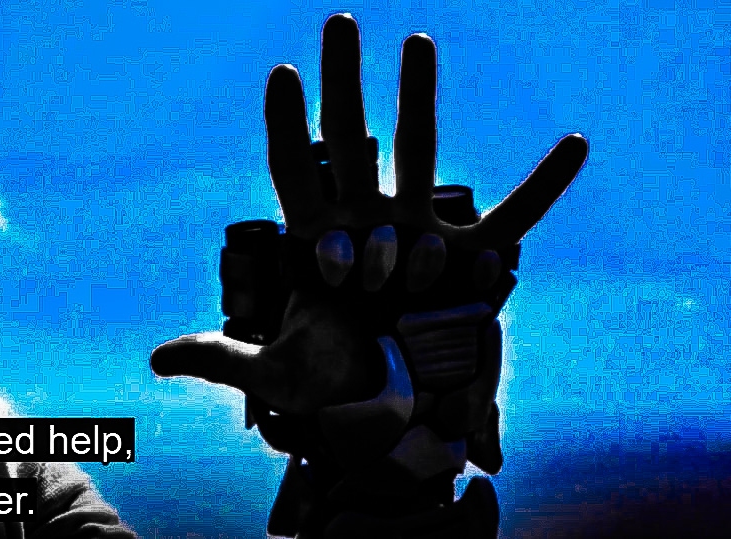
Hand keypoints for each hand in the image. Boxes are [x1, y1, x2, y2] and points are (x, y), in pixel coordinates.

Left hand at [148, 13, 587, 535]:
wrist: (386, 418)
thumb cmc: (328, 391)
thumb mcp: (271, 374)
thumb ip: (218, 359)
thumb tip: (154, 359)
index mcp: (317, 244)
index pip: (295, 170)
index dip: (286, 125)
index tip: (281, 72)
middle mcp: (366, 225)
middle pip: (350, 139)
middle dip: (344, 80)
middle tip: (338, 20)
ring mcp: (417, 235)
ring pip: (419, 152)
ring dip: (418, 96)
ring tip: (416, 39)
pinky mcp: (466, 262)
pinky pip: (515, 216)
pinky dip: (547, 185)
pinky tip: (575, 144)